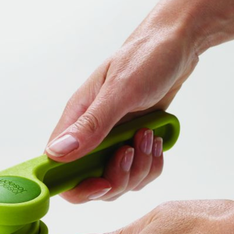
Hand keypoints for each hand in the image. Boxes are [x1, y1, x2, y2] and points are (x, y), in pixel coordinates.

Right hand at [45, 0, 199, 202]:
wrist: (177, 46)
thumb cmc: (145, 58)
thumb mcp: (119, 90)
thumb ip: (91, 125)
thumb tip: (57, 153)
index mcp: (76, 121)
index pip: (59, 169)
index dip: (77, 187)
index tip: (102, 183)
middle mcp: (91, 136)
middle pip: (92, 183)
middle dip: (118, 178)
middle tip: (132, 151)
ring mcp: (112, 142)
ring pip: (119, 182)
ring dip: (140, 168)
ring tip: (148, 135)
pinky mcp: (132, 144)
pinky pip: (140, 173)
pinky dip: (152, 164)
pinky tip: (156, 140)